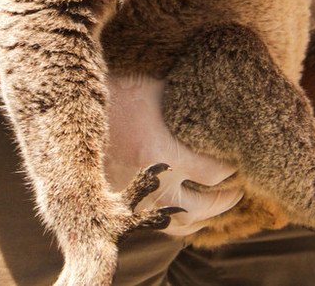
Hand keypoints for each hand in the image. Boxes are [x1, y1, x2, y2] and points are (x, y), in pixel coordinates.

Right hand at [105, 75, 242, 235]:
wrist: (74, 110)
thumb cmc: (122, 92)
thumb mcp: (162, 89)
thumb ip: (192, 99)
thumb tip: (225, 90)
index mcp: (165, 153)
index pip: (216, 173)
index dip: (233, 167)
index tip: (239, 157)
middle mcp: (153, 184)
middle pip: (204, 207)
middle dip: (227, 198)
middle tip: (240, 187)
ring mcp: (137, 200)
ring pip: (182, 224)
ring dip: (206, 216)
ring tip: (219, 201)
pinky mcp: (124, 206)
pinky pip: (159, 225)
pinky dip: (180, 221)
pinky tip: (189, 207)